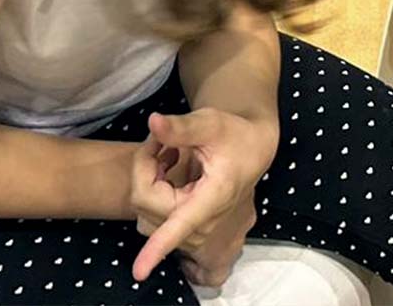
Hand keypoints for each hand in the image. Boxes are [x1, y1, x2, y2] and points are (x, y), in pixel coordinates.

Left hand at [129, 108, 277, 283]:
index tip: (139, 271)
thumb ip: (182, 127)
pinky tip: (169, 171)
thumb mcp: (210, 123)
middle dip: (145, 165)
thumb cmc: (234, 134)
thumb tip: (153, 121)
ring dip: (148, 178)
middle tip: (162, 141)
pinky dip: (152, 191)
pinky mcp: (188, 235)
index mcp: (213, 197)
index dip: (158, 247)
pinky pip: (152, 217)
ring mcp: (195, 233)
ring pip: (146, 210)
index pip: (181, 223)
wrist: (252, 149)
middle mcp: (204, 223)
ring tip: (170, 155)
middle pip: (147, 200)